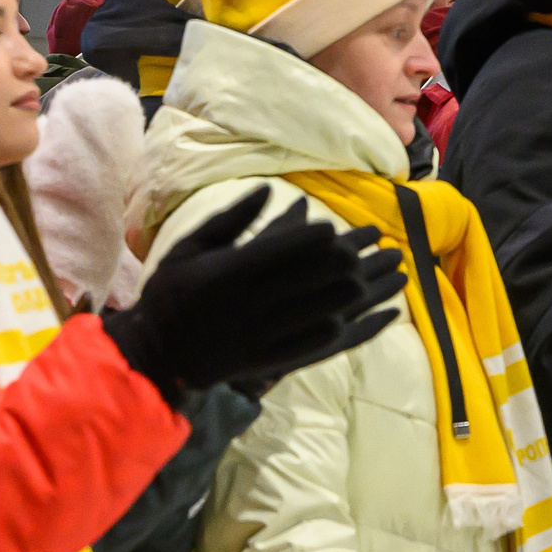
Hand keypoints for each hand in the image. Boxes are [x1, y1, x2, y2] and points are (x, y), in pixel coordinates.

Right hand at [105, 188, 406, 398]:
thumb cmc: (171, 293)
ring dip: (367, 291)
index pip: (282, 250)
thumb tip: (270, 190)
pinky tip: (383, 316)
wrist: (156, 356)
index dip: (315, 238)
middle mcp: (249, 304)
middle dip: (354, 260)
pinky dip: (359, 329)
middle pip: (314, 279)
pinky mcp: (275, 361)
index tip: (338, 228)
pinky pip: (325, 346)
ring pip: (327, 311)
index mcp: (227, 272)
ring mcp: (264, 336)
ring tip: (394, 274)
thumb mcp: (188, 248)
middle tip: (383, 247)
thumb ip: (231, 219)